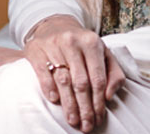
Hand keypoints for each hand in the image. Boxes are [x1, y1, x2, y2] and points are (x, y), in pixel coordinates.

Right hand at [23, 15, 124, 132]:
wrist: (56, 26)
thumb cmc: (83, 46)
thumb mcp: (102, 53)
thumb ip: (113, 72)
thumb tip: (109, 95)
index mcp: (92, 42)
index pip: (98, 78)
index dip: (99, 101)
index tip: (99, 118)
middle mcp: (74, 42)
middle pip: (81, 82)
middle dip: (85, 107)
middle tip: (87, 125)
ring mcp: (54, 45)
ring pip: (64, 80)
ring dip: (69, 104)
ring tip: (73, 120)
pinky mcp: (36, 50)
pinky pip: (43, 73)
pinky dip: (49, 88)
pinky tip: (54, 101)